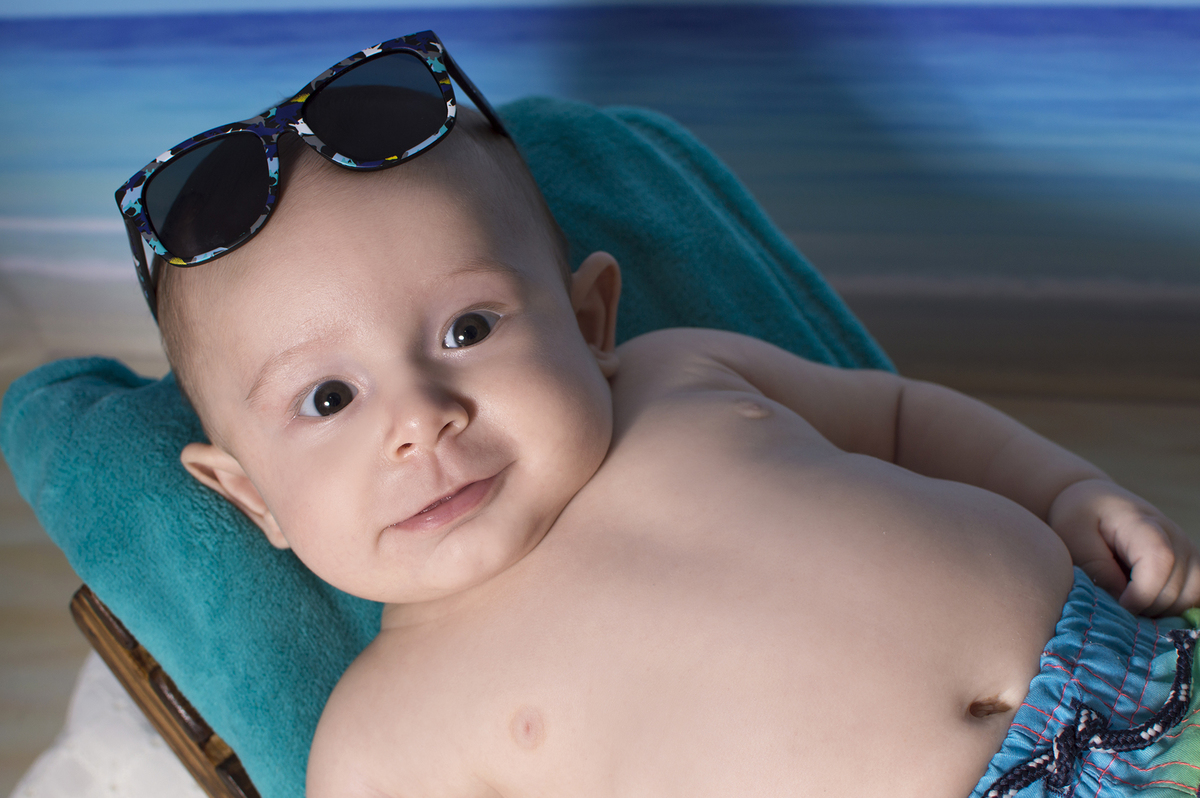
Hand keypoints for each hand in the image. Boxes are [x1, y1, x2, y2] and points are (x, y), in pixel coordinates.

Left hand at [1048, 478, 1199, 615]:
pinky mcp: (1191, 565)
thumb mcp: (1073, 537)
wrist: (1096, 502)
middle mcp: (1174, 536)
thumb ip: (1096, 568)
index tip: (1119, 605)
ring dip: (1161, 611)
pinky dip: (1173, 609)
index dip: (1143, 592)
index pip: (1160, 559)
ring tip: (1130, 604)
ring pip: (1192, 596)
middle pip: (1178, 585)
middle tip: (1117, 607)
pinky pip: (1195, 597)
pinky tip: (1146, 606)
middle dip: (1146, 607)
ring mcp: (1187, 550)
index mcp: (1142, 523)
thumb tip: (1122, 602)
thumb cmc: (1080, 518)